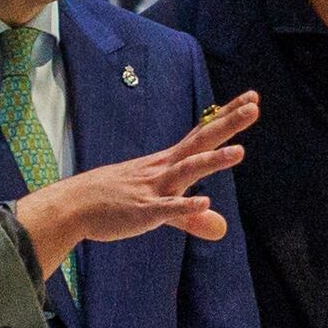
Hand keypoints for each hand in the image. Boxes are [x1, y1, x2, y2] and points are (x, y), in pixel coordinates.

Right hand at [16, 94, 256, 271]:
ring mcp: (154, 188)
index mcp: (169, 163)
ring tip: (241, 152)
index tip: (252, 99)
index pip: (203, 134)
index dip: (227, 117)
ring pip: (187, 171)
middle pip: (201, 142)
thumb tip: (222, 229)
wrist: (72, 206)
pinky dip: (185, 205)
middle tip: (255, 105)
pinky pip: (167, 208)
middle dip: (228, 124)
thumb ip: (192, 216)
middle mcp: (164, 169)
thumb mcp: (160, 208)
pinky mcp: (143, 211)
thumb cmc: (115, 201)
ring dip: (212, 161)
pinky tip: (206, 202)